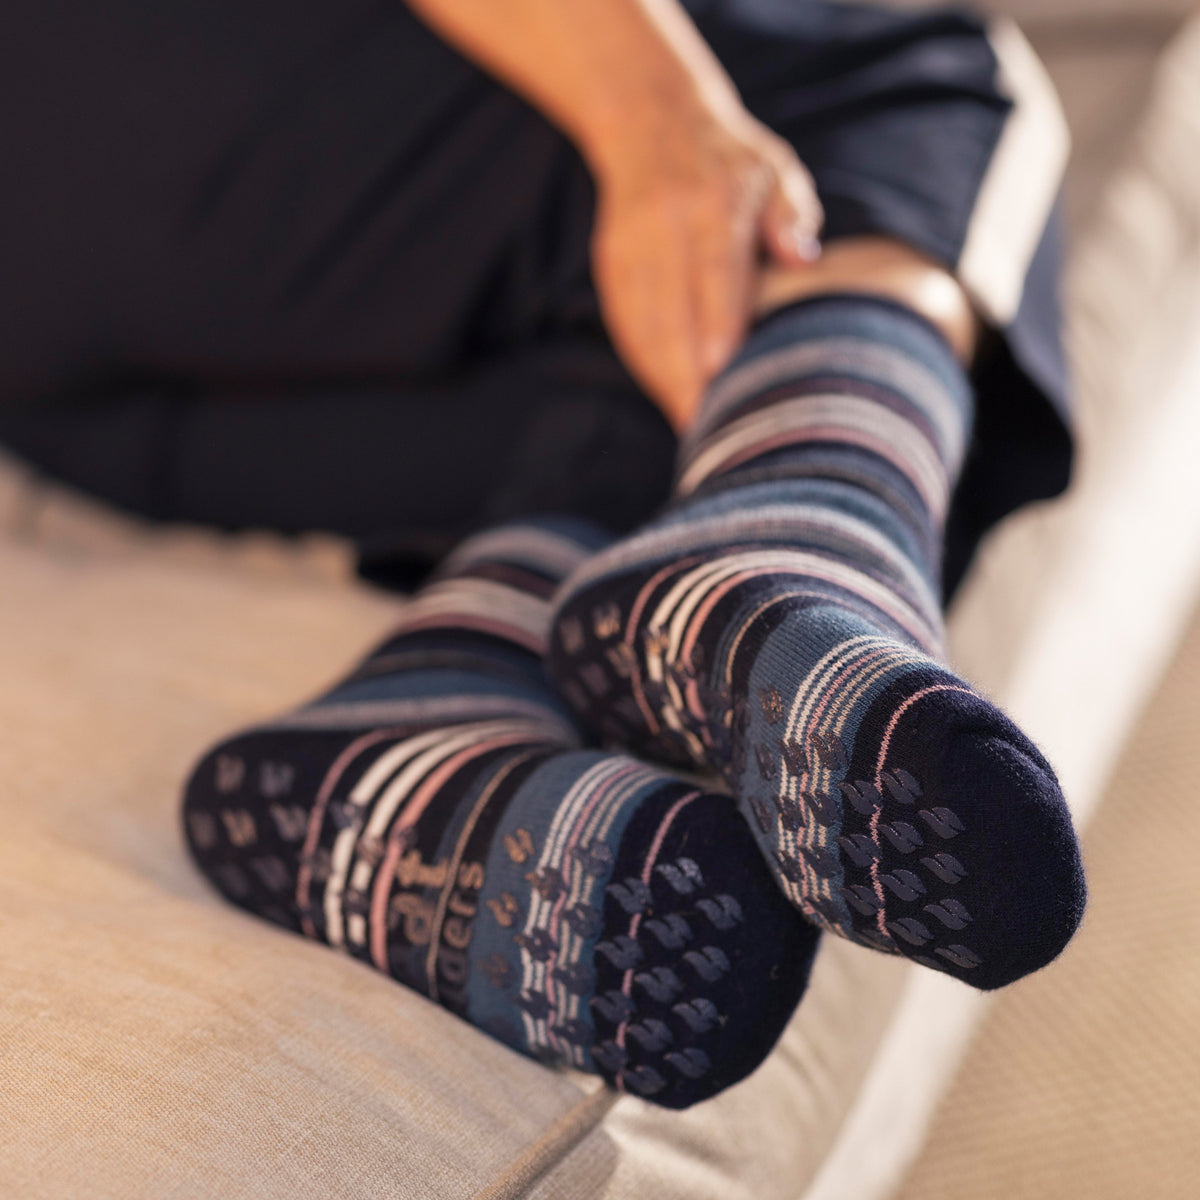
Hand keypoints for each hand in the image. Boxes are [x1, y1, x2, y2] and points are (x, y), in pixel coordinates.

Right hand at [588, 104, 822, 430]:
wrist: (652, 121)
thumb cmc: (733, 161)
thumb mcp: (775, 170)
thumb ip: (792, 214)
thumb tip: (802, 258)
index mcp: (712, 199)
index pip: (714, 268)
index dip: (715, 322)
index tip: (720, 372)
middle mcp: (664, 223)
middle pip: (670, 309)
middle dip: (685, 373)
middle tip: (707, 427)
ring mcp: (630, 245)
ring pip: (641, 323)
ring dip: (662, 378)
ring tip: (690, 424)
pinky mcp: (609, 262)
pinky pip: (624, 322)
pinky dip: (643, 362)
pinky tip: (667, 394)